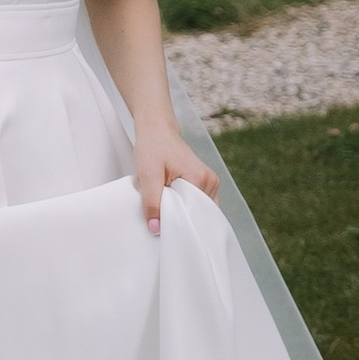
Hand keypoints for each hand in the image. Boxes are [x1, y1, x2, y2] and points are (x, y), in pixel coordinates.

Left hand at [132, 114, 220, 234]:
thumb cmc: (153, 147)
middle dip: (181, 219)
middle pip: (198, 214)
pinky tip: (171, 202)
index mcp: (201, 179)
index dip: (179, 224)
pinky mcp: (203, 182)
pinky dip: (184, 205)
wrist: (156, 129)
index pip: (196, 215)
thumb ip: (152, 203)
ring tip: (165, 207)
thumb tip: (156, 230)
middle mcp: (210, 181)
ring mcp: (209, 182)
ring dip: (182, 212)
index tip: (164, 229)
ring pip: (197, 209)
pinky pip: (196, 203)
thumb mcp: (148, 175)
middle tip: (161, 219)